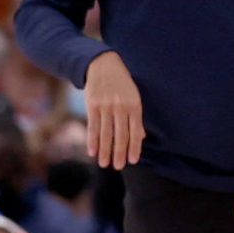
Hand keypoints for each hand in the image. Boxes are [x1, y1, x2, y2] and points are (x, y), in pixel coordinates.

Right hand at [83, 52, 143, 169]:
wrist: (103, 65)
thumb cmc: (121, 84)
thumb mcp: (134, 97)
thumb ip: (136, 117)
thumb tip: (141, 138)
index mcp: (134, 105)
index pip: (135, 131)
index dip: (134, 148)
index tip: (132, 161)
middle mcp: (121, 106)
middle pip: (121, 135)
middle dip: (119, 153)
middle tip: (118, 167)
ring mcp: (106, 106)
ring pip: (106, 134)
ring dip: (105, 151)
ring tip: (104, 164)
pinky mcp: (92, 105)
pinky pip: (93, 127)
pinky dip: (92, 141)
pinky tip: (92, 152)